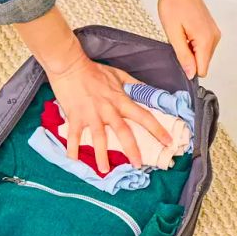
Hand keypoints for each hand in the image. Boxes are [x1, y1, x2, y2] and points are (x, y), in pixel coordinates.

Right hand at [47, 56, 172, 171]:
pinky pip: (74, 135)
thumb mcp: (118, 74)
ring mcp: (91, 114)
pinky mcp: (75, 116)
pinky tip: (73, 160)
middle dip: (132, 149)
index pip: (143, 116)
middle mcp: (108, 109)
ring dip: (101, 155)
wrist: (70, 65)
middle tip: (137, 165)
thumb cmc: (93, 70)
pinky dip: (72, 148)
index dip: (157, 129)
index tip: (167, 141)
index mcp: (120, 100)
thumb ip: (133, 84)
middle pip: (123, 132)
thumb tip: (148, 91)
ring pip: (99, 137)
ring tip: (104, 170)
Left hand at [158, 0, 219, 78]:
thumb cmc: (173, 5)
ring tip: (180, 35)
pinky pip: (202, 46)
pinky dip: (192, 44)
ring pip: (202, 55)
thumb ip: (183, 55)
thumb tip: (191, 73)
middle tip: (177, 43)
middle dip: (189, 59)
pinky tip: (184, 32)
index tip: (178, 61)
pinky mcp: (210, 29)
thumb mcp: (173, 34)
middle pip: (202, 63)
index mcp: (205, 40)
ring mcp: (213, 33)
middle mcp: (214, 38)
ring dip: (190, 51)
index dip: (189, 70)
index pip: (202, 70)